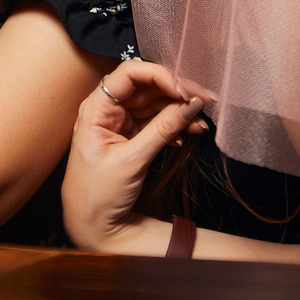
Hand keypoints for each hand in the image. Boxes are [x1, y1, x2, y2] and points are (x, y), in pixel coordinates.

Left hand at [62, 60, 204, 253]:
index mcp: (96, 108)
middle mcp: (108, 109)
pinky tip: (191, 132)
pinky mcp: (133, 135)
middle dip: (178, 92)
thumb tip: (191, 104)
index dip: (159, 75)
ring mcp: (121, 122)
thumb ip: (163, 129)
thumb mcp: (132, 160)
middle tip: (205, 101)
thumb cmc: (97, 193)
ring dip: (181, 110)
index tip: (184, 91)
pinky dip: (176, 124)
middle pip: (147, 86)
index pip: (129, 74)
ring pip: (156, 103)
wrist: (93, 225)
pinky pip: (158, 120)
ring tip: (202, 122)